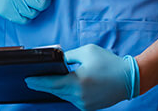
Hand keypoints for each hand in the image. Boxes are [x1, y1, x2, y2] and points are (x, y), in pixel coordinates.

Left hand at [25, 44, 139, 110]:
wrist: (130, 78)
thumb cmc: (109, 62)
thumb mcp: (86, 52)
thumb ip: (68, 55)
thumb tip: (56, 58)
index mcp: (78, 81)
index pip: (51, 84)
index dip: (37, 82)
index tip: (26, 79)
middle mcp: (80, 96)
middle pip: (55, 91)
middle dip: (43, 85)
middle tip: (31, 80)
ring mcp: (85, 104)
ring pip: (64, 96)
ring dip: (55, 89)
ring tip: (44, 82)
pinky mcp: (90, 108)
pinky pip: (73, 100)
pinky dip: (66, 93)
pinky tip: (60, 87)